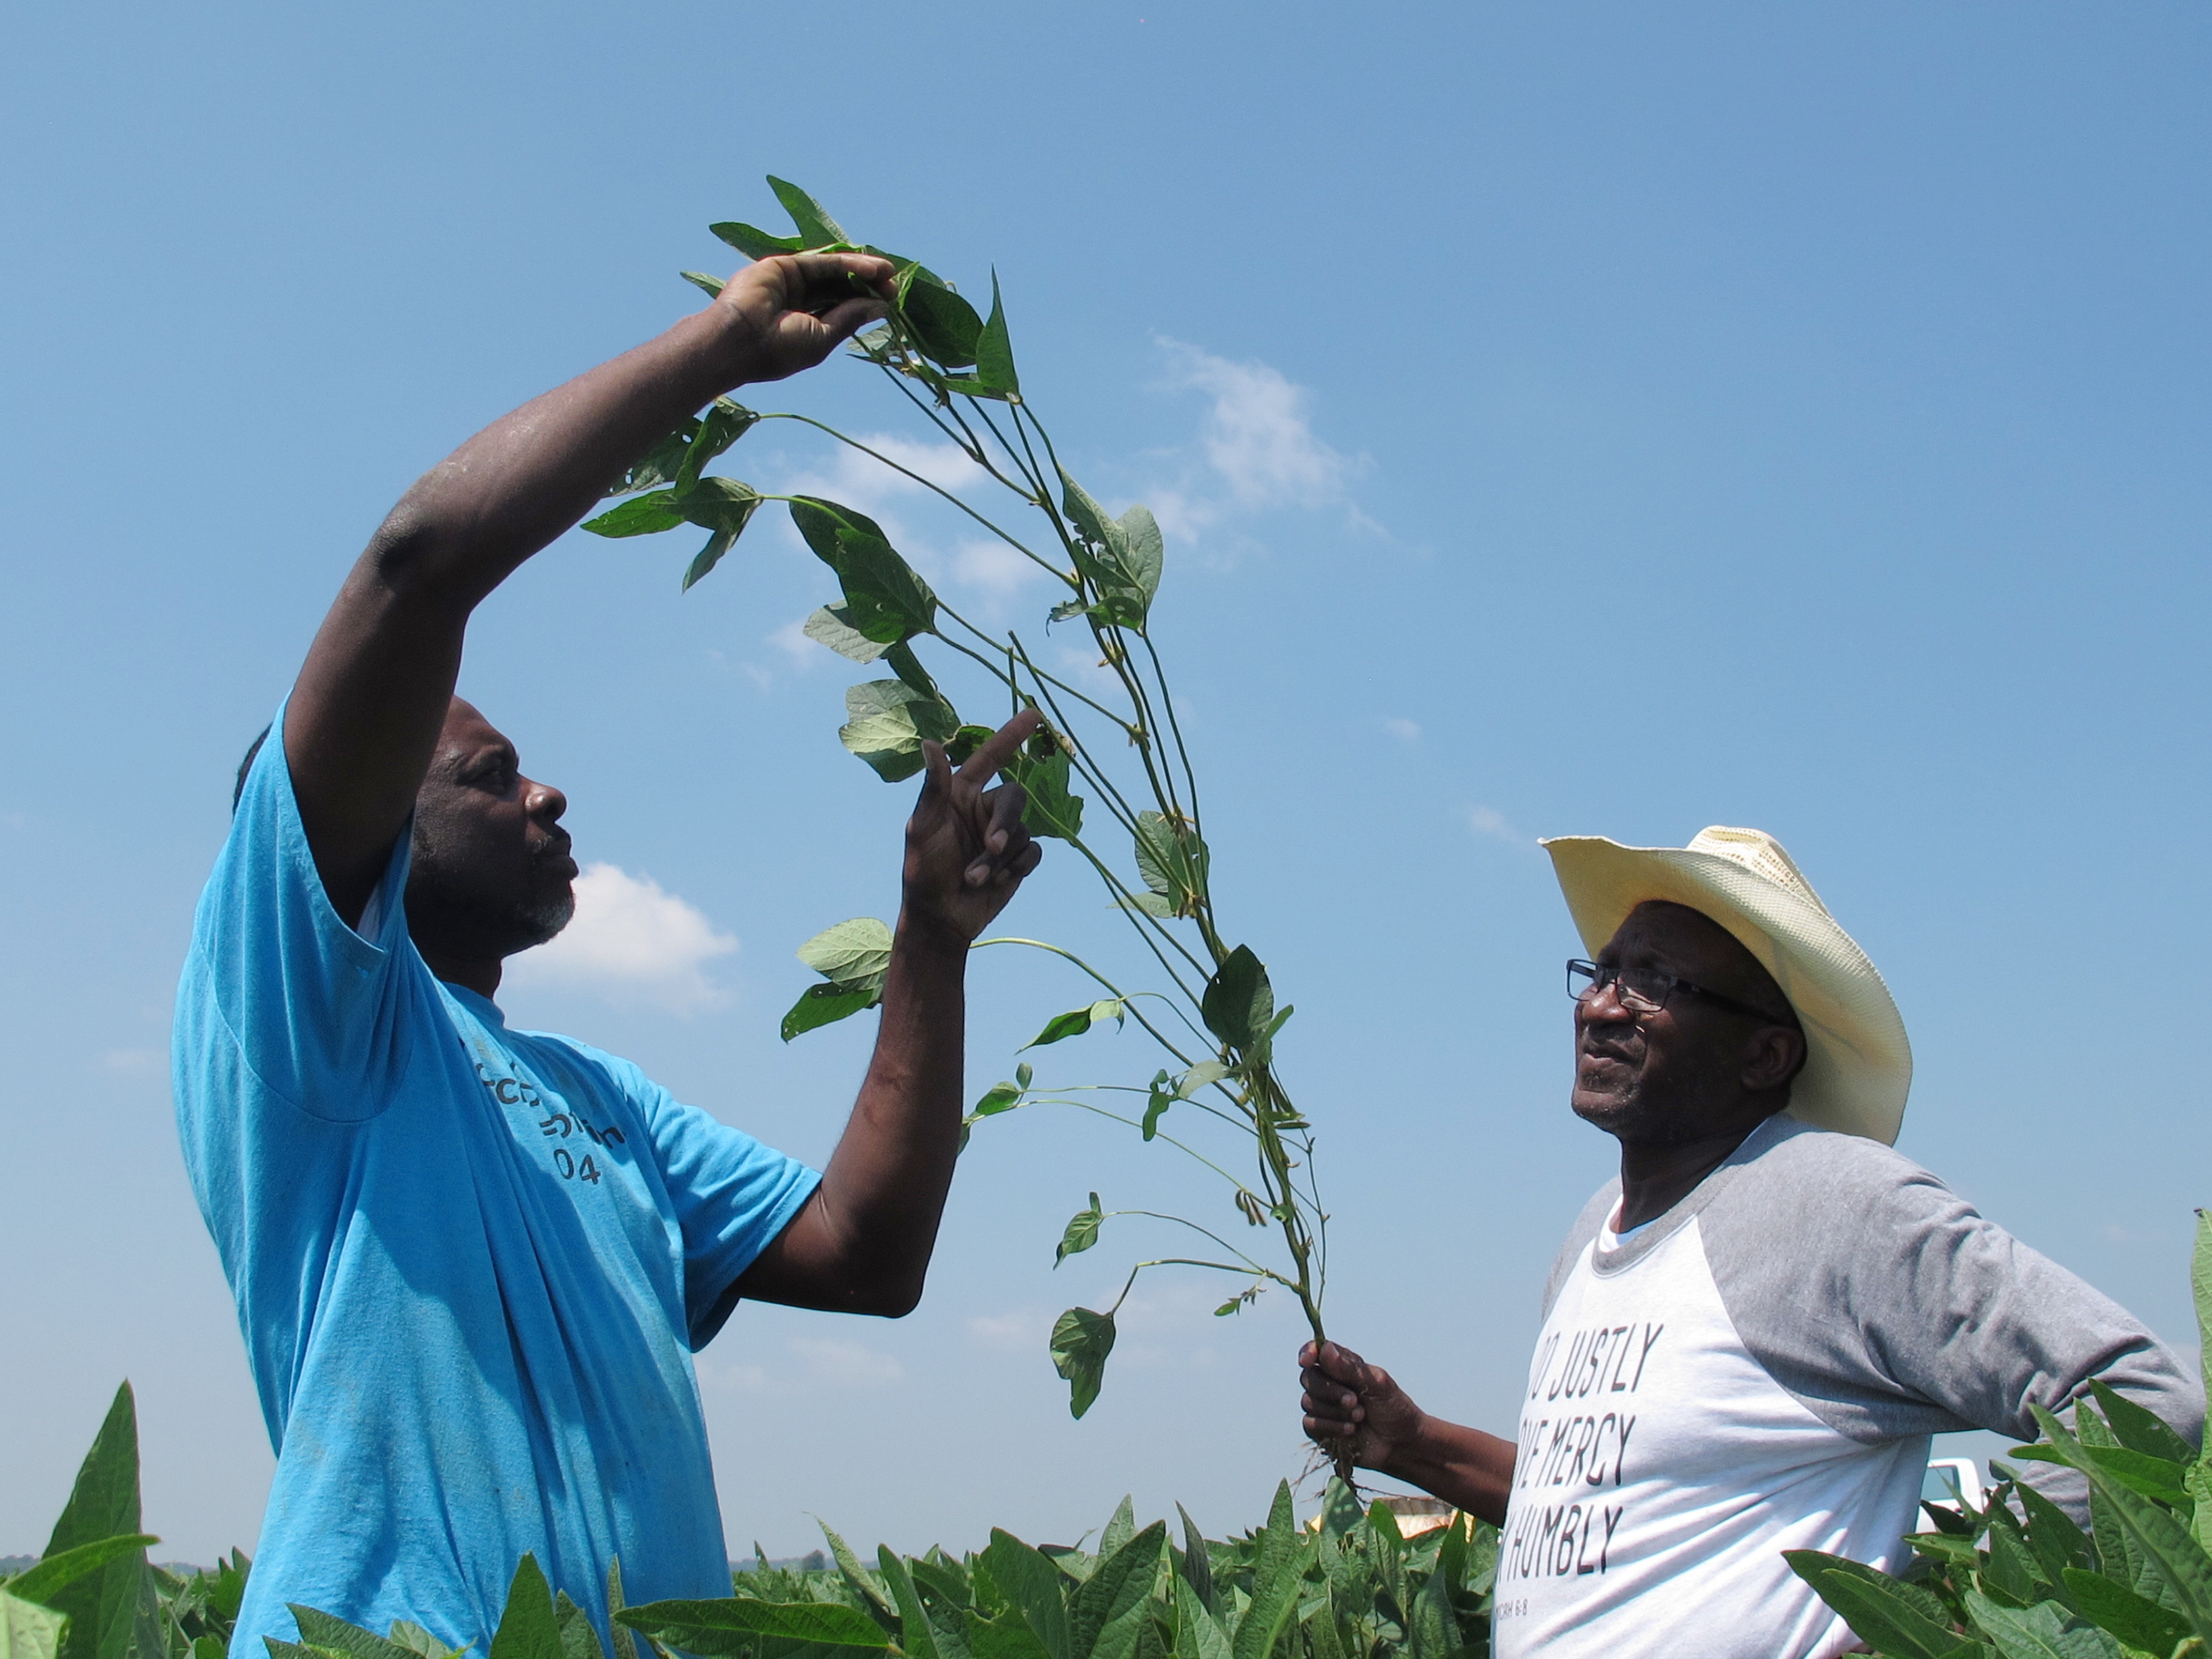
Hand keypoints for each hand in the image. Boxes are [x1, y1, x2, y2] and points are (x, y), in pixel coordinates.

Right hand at [713, 252, 895, 382]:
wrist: (739, 339)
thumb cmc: (779, 349)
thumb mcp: (823, 337)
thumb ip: (850, 318)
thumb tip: (881, 307)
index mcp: (808, 328)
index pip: (843, 310)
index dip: (867, 304)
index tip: (892, 301)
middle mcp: (800, 305)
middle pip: (840, 289)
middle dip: (868, 286)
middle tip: (895, 284)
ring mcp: (791, 284)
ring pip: (833, 273)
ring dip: (862, 271)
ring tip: (888, 272)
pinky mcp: (784, 267)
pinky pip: (822, 262)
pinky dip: (847, 263)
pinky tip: (871, 267)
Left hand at [900, 711, 1045, 944]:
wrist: (941, 919)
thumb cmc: (923, 871)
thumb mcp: (923, 828)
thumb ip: (934, 788)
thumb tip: (931, 743)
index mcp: (961, 794)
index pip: (990, 758)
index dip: (1011, 735)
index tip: (1035, 714)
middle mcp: (984, 810)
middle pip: (1015, 797)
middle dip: (1005, 824)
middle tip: (992, 848)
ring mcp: (1003, 835)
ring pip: (1023, 831)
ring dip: (1002, 858)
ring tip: (975, 879)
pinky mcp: (1017, 861)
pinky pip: (1034, 852)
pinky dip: (1018, 867)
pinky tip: (997, 882)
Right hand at [1300, 1340, 1427, 1473]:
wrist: (1401, 1443)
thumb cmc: (1393, 1408)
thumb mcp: (1377, 1384)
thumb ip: (1349, 1368)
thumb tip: (1325, 1349)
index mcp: (1342, 1365)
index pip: (1316, 1351)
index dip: (1308, 1352)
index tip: (1308, 1360)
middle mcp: (1329, 1383)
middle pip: (1308, 1377)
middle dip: (1330, 1390)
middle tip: (1354, 1400)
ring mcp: (1323, 1407)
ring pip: (1308, 1401)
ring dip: (1335, 1411)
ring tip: (1360, 1416)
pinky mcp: (1321, 1430)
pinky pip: (1310, 1424)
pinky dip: (1331, 1426)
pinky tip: (1351, 1430)